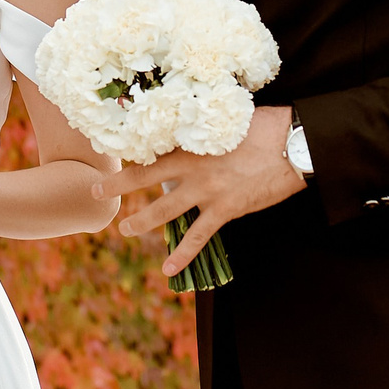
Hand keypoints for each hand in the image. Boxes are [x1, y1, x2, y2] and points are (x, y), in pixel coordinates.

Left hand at [93, 105, 303, 280]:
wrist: (293, 145)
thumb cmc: (266, 126)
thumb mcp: (227, 120)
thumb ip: (205, 128)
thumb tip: (194, 123)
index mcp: (192, 143)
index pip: (153, 148)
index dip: (129, 152)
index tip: (110, 152)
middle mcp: (193, 168)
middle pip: (144, 178)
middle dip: (118, 186)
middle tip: (95, 191)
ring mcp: (207, 191)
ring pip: (165, 210)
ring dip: (142, 221)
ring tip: (126, 229)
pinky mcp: (225, 210)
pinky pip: (198, 236)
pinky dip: (182, 254)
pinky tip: (168, 269)